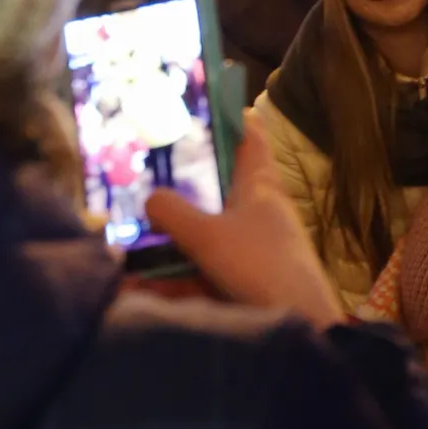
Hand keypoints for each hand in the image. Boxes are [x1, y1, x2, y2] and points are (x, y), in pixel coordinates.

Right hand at [146, 122, 342, 328]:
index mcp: (260, 185)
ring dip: (172, 239)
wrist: (299, 323)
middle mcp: (260, 210)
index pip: (251, 138)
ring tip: (128, 243)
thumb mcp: (207, 235)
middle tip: (147, 175)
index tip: (203, 105)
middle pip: (223, 186)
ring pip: (208, 233)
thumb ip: (173, 213)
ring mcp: (255, 246)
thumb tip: (150, 198)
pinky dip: (175, 278)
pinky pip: (204, 272)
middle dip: (187, 184)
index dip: (232, 118)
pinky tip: (138, 292)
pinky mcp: (248, 280)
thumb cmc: (258, 265)